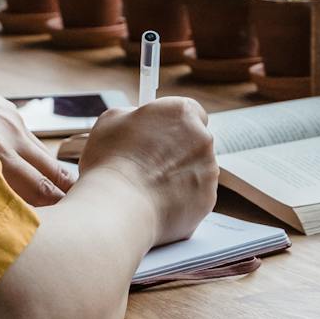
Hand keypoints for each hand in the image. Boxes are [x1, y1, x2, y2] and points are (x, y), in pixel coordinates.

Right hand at [78, 98, 217, 245]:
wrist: (119, 207)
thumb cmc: (111, 162)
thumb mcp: (111, 121)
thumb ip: (132, 114)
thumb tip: (135, 119)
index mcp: (182, 113)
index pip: (190, 111)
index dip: (174, 124)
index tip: (161, 133)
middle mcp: (202, 138)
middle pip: (195, 141)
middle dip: (177, 151)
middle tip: (151, 163)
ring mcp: (208, 170)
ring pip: (196, 170)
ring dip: (179, 175)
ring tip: (149, 186)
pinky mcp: (208, 199)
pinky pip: (196, 196)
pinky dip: (182, 199)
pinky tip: (157, 202)